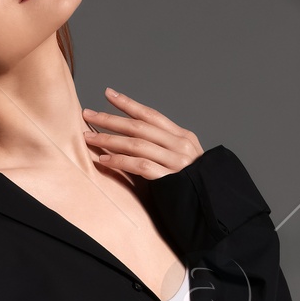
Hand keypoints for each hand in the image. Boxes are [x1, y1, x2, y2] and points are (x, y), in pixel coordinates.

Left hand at [81, 87, 203, 178]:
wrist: (212, 207)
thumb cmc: (193, 185)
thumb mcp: (185, 159)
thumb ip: (166, 148)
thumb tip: (139, 139)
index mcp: (183, 136)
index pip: (151, 115)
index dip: (128, 104)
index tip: (109, 94)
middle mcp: (180, 145)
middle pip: (139, 126)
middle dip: (110, 119)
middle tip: (88, 113)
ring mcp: (176, 161)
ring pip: (137, 144)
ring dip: (109, 140)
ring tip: (88, 138)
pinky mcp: (170, 179)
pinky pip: (140, 166)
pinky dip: (120, 161)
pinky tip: (104, 160)